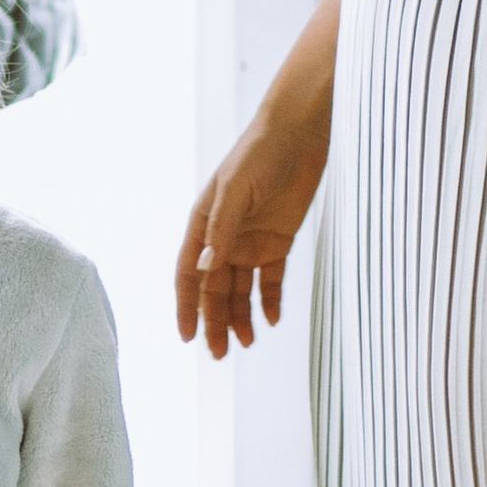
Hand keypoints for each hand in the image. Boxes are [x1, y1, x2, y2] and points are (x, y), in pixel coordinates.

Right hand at [175, 109, 327, 358]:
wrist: (299, 133)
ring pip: (241, 290)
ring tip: (245, 344)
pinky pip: (271, 279)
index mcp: (203, 224)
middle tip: (219, 353)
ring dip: (241, 317)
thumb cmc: (259, 153)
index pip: (190, 275)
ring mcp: (251, 241)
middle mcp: (224, 238)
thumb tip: (204, 270)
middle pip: (215, 290)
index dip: (187, 307)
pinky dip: (270, 301)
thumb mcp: (235, 191)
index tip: (188, 337)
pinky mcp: (279, 241)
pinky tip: (270, 321)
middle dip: (215, 322)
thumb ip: (221, 231)